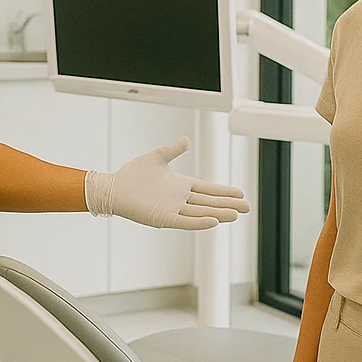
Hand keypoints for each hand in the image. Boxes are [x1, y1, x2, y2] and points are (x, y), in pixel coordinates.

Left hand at [85, 136, 250, 229]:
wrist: (114, 188)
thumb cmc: (132, 174)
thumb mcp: (157, 158)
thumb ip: (173, 150)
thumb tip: (186, 140)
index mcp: (181, 184)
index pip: (208, 189)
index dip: (224, 191)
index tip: (240, 193)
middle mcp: (180, 198)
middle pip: (209, 202)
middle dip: (228, 204)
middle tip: (248, 208)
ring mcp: (173, 209)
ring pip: (202, 212)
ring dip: (219, 213)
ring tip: (236, 214)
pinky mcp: (164, 218)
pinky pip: (185, 221)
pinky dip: (199, 222)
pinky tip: (214, 221)